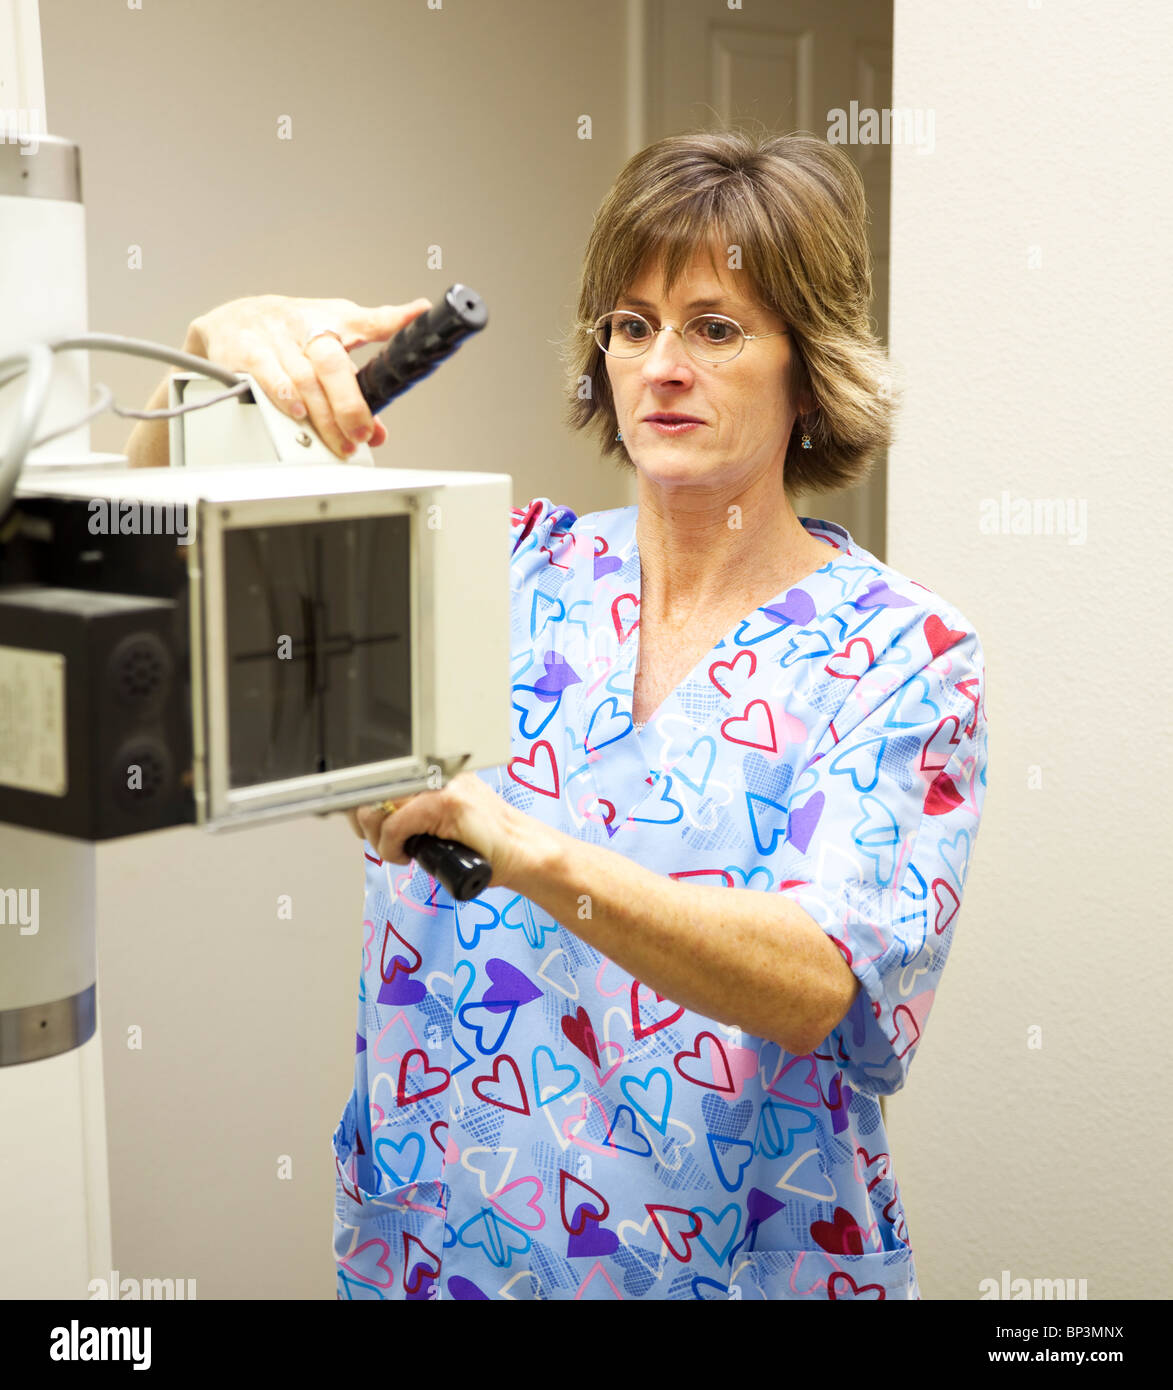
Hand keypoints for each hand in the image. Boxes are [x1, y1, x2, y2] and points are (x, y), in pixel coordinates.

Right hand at [185, 294, 431, 458]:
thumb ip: (356, 386)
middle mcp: (306, 325)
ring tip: (339, 443)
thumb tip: (378, 432)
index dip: (393, 318)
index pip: (368, 319)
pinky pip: (268, 375)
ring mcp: (275, 337)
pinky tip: (297, 414)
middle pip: (333, 363)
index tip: (418, 314)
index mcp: (333, 320)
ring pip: (304, 380)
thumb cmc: (288, 334)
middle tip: (363, 434)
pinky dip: (284, 397)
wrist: (231, 319)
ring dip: (324, 417)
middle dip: (350, 404)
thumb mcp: (327, 346)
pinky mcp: (247, 349)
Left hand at [346, 772, 542, 891]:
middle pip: (375, 787)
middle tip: (385, 844)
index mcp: (437, 772)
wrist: (523, 853)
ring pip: (381, 805)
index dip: (364, 801)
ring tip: (399, 850)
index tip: (360, 822)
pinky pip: (397, 824)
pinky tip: (407, 856)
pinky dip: (392, 847)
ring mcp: (444, 784)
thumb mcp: (443, 822)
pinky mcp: (447, 802)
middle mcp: (439, 771)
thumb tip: (372, 818)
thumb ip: (413, 813)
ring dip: (379, 837)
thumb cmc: (486, 844)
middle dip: (368, 823)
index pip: (384, 776)